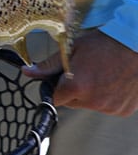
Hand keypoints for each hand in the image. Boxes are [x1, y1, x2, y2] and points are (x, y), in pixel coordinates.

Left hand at [23, 29, 137, 116]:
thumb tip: (27, 72)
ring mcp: (109, 108)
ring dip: (89, 94)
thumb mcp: (71, 49)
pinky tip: (111, 81)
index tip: (60, 79)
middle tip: (83, 72)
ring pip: (89, 105)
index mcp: (76, 86)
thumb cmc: (104, 44)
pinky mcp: (122, 111)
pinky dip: (106, 98)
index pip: (54, 98)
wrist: (135, 45)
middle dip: (72, 90)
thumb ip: (48, 65)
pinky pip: (106, 107)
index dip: (55, 88)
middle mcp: (93, 101)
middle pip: (71, 102)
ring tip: (99, 74)